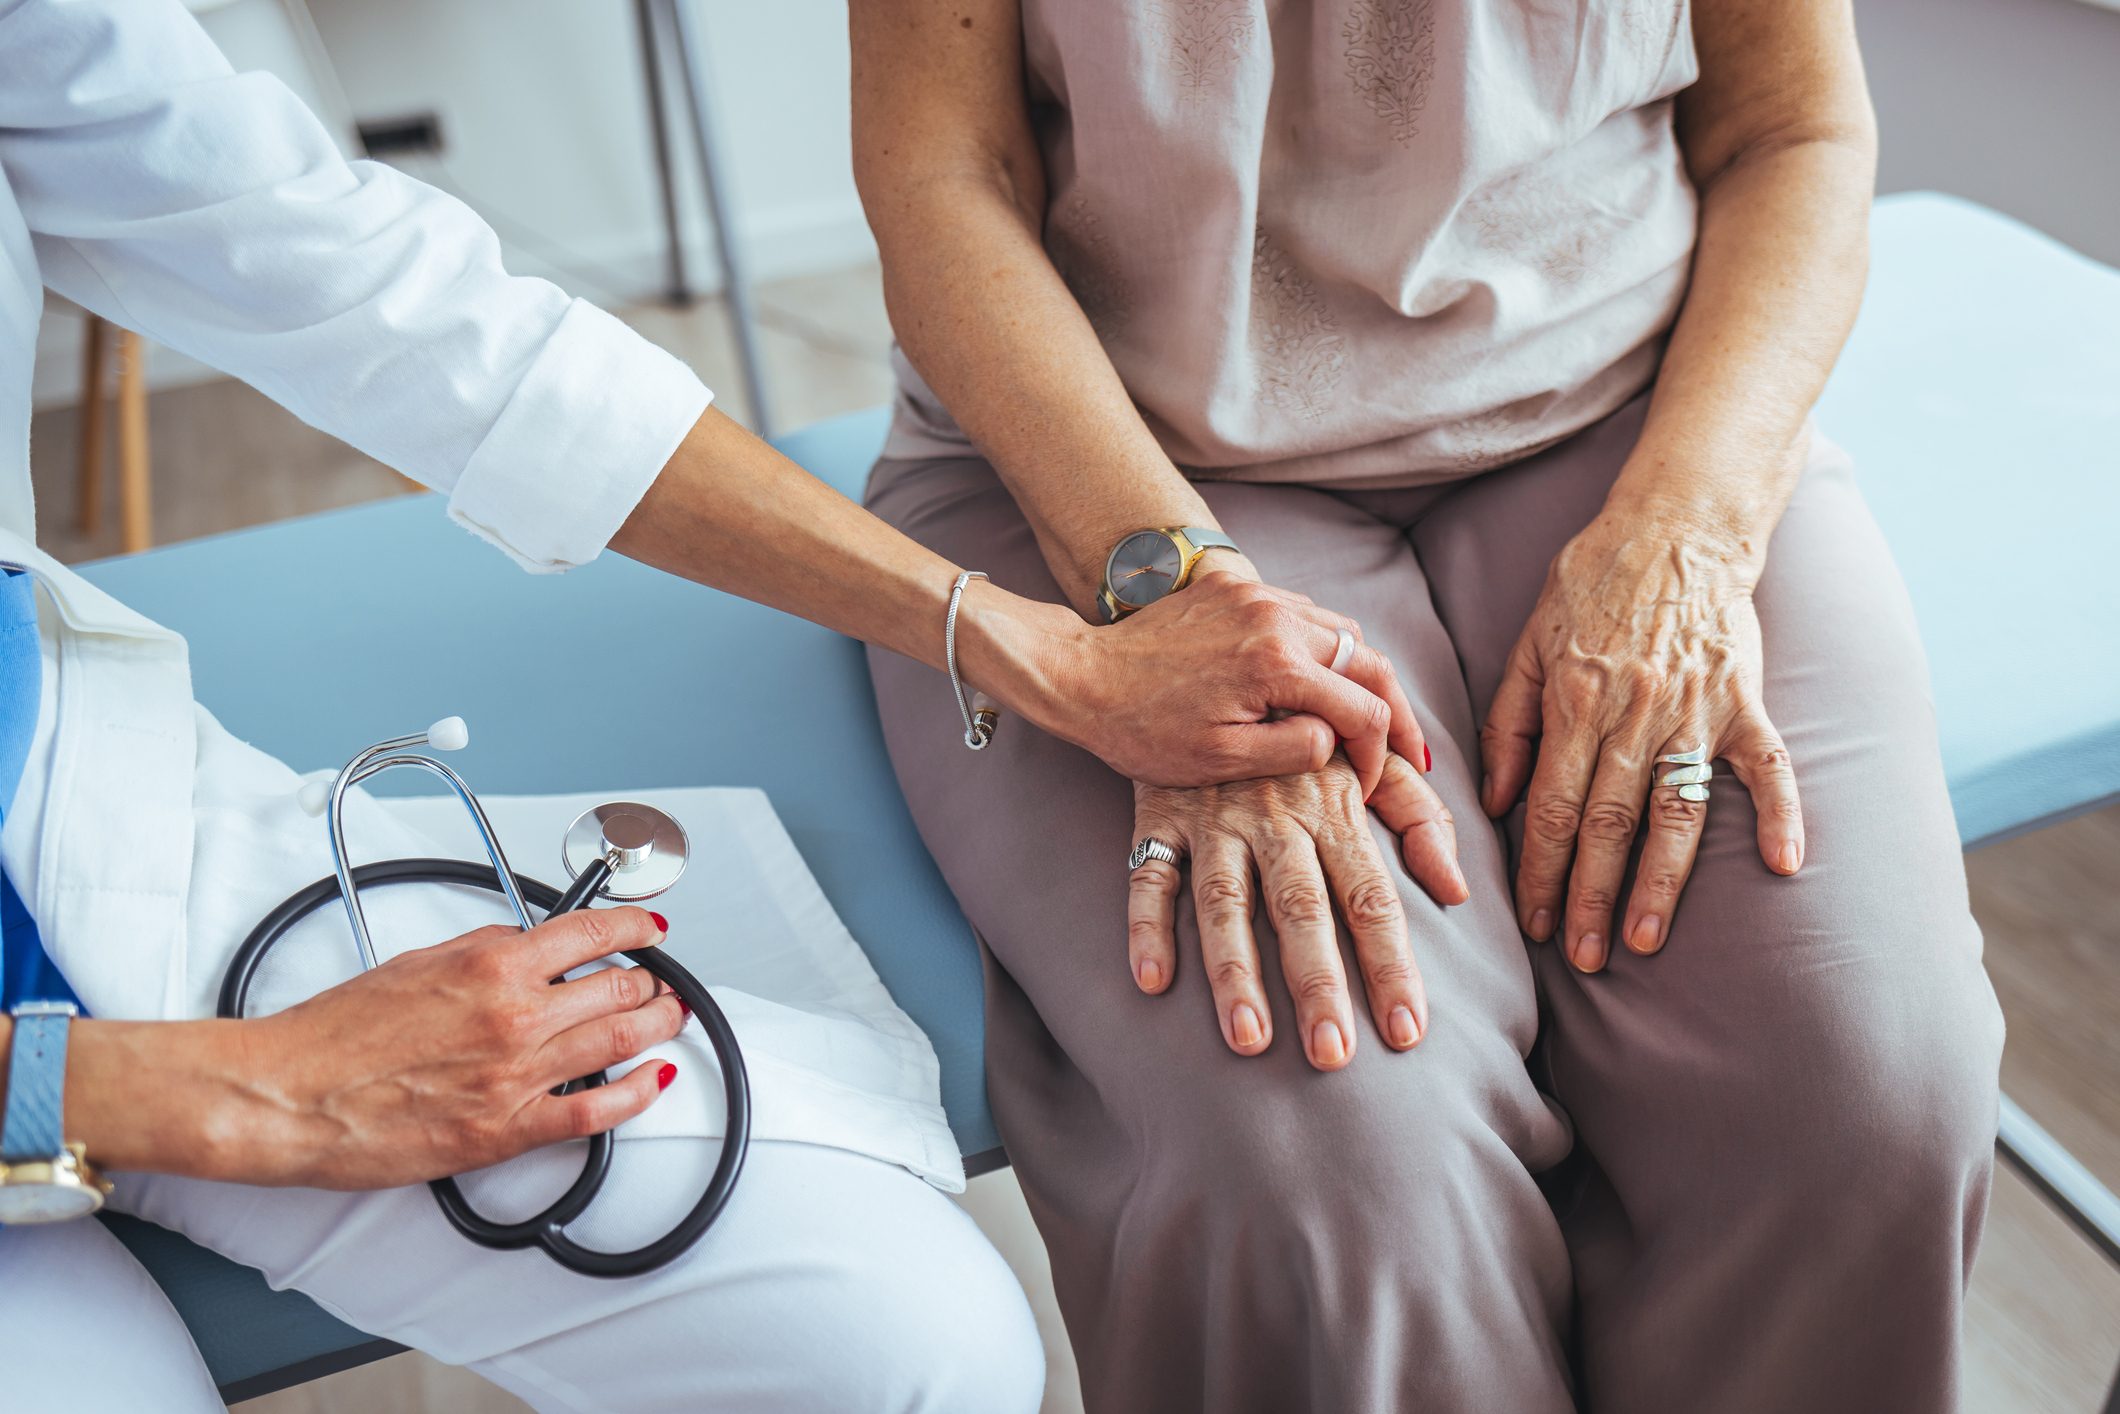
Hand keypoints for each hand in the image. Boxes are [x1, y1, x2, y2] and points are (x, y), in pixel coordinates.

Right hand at [73, 908, 689, 1188]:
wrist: (288, 1094)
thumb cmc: (335, 1033)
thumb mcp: (417, 962)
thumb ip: (483, 951)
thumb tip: (528, 945)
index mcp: (492, 963)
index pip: (592, 932)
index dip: (635, 928)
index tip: (651, 931)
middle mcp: (515, 1014)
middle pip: (619, 988)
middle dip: (651, 984)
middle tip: (660, 985)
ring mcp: (517, 1074)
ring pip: (620, 1041)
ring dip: (656, 1027)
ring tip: (668, 1020)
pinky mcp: (507, 1130)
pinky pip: (596, 1112)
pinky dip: (637, 1094)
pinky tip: (654, 1081)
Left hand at [983, 570, 1427, 793]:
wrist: (1080, 676)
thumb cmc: (1144, 729)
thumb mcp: (1223, 760)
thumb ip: (1296, 749)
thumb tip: (1339, 739)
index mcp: (1279, 664)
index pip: (1367, 709)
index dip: (1383, 754)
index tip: (1373, 783)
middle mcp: (1277, 617)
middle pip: (1369, 660)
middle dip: (1393, 710)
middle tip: (1409, 750)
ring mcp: (1256, 594)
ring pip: (1341, 629)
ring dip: (1361, 674)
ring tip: (1370, 716)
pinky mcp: (1234, 585)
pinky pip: (1301, 611)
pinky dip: (1321, 646)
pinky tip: (1319, 677)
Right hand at [1126, 753, 1465, 1069]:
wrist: (1217, 661)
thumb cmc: (1305, 723)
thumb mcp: (1369, 756)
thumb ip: (1419, 816)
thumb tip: (1458, 889)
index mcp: (1334, 807)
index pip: (1372, 898)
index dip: (1391, 965)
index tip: (1407, 1032)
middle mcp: (1276, 816)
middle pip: (1302, 909)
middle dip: (1319, 983)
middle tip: (1332, 1055)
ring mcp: (1214, 817)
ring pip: (1224, 901)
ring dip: (1235, 971)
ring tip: (1248, 1039)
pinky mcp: (1161, 812)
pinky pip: (1148, 872)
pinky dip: (1146, 923)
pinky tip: (1152, 978)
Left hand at [1481, 510, 1803, 972]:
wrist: (1677, 524)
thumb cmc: (1593, 582)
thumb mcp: (1528, 641)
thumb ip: (1508, 721)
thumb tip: (1494, 799)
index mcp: (1574, 702)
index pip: (1550, 806)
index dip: (1540, 870)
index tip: (1535, 922)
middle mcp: (1633, 714)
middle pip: (1609, 824)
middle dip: (1591, 897)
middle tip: (1582, 957)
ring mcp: (1695, 710)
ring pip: (1676, 812)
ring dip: (1661, 881)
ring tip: (1645, 938)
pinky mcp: (1745, 700)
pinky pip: (1768, 765)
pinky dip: (1781, 814)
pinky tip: (1783, 866)